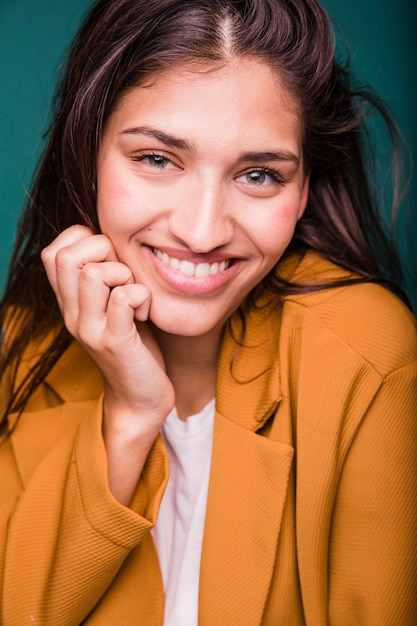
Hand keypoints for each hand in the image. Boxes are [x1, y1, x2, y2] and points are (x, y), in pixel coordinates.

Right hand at [41, 225, 174, 503]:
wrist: (138, 400)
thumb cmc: (133, 345)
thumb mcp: (111, 307)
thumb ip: (106, 278)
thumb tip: (114, 239)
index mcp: (69, 303)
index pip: (53, 252)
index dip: (84, 241)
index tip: (111, 258)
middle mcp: (72, 314)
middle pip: (65, 257)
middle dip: (103, 250)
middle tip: (124, 273)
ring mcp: (90, 329)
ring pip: (92, 274)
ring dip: (124, 274)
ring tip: (135, 294)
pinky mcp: (115, 342)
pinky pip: (123, 299)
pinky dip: (142, 296)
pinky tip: (145, 313)